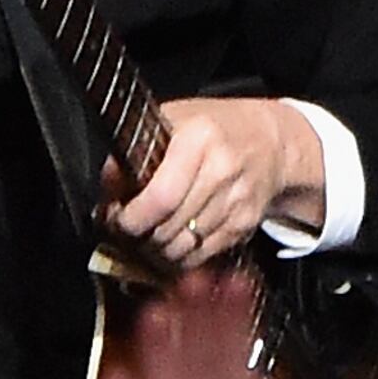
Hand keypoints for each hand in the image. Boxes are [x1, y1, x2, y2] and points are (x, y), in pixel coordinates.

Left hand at [107, 101, 319, 269]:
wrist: (270, 141)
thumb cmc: (212, 129)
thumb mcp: (171, 120)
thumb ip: (135, 151)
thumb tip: (107, 188)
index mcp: (198, 139)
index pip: (161, 197)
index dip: (132, 218)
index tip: (116, 220)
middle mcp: (222, 170)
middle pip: (170, 226)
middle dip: (139, 236)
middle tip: (125, 233)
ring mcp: (237, 201)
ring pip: (184, 246)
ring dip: (157, 250)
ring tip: (144, 239)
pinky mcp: (245, 224)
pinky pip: (202, 254)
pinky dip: (180, 257)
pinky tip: (169, 245)